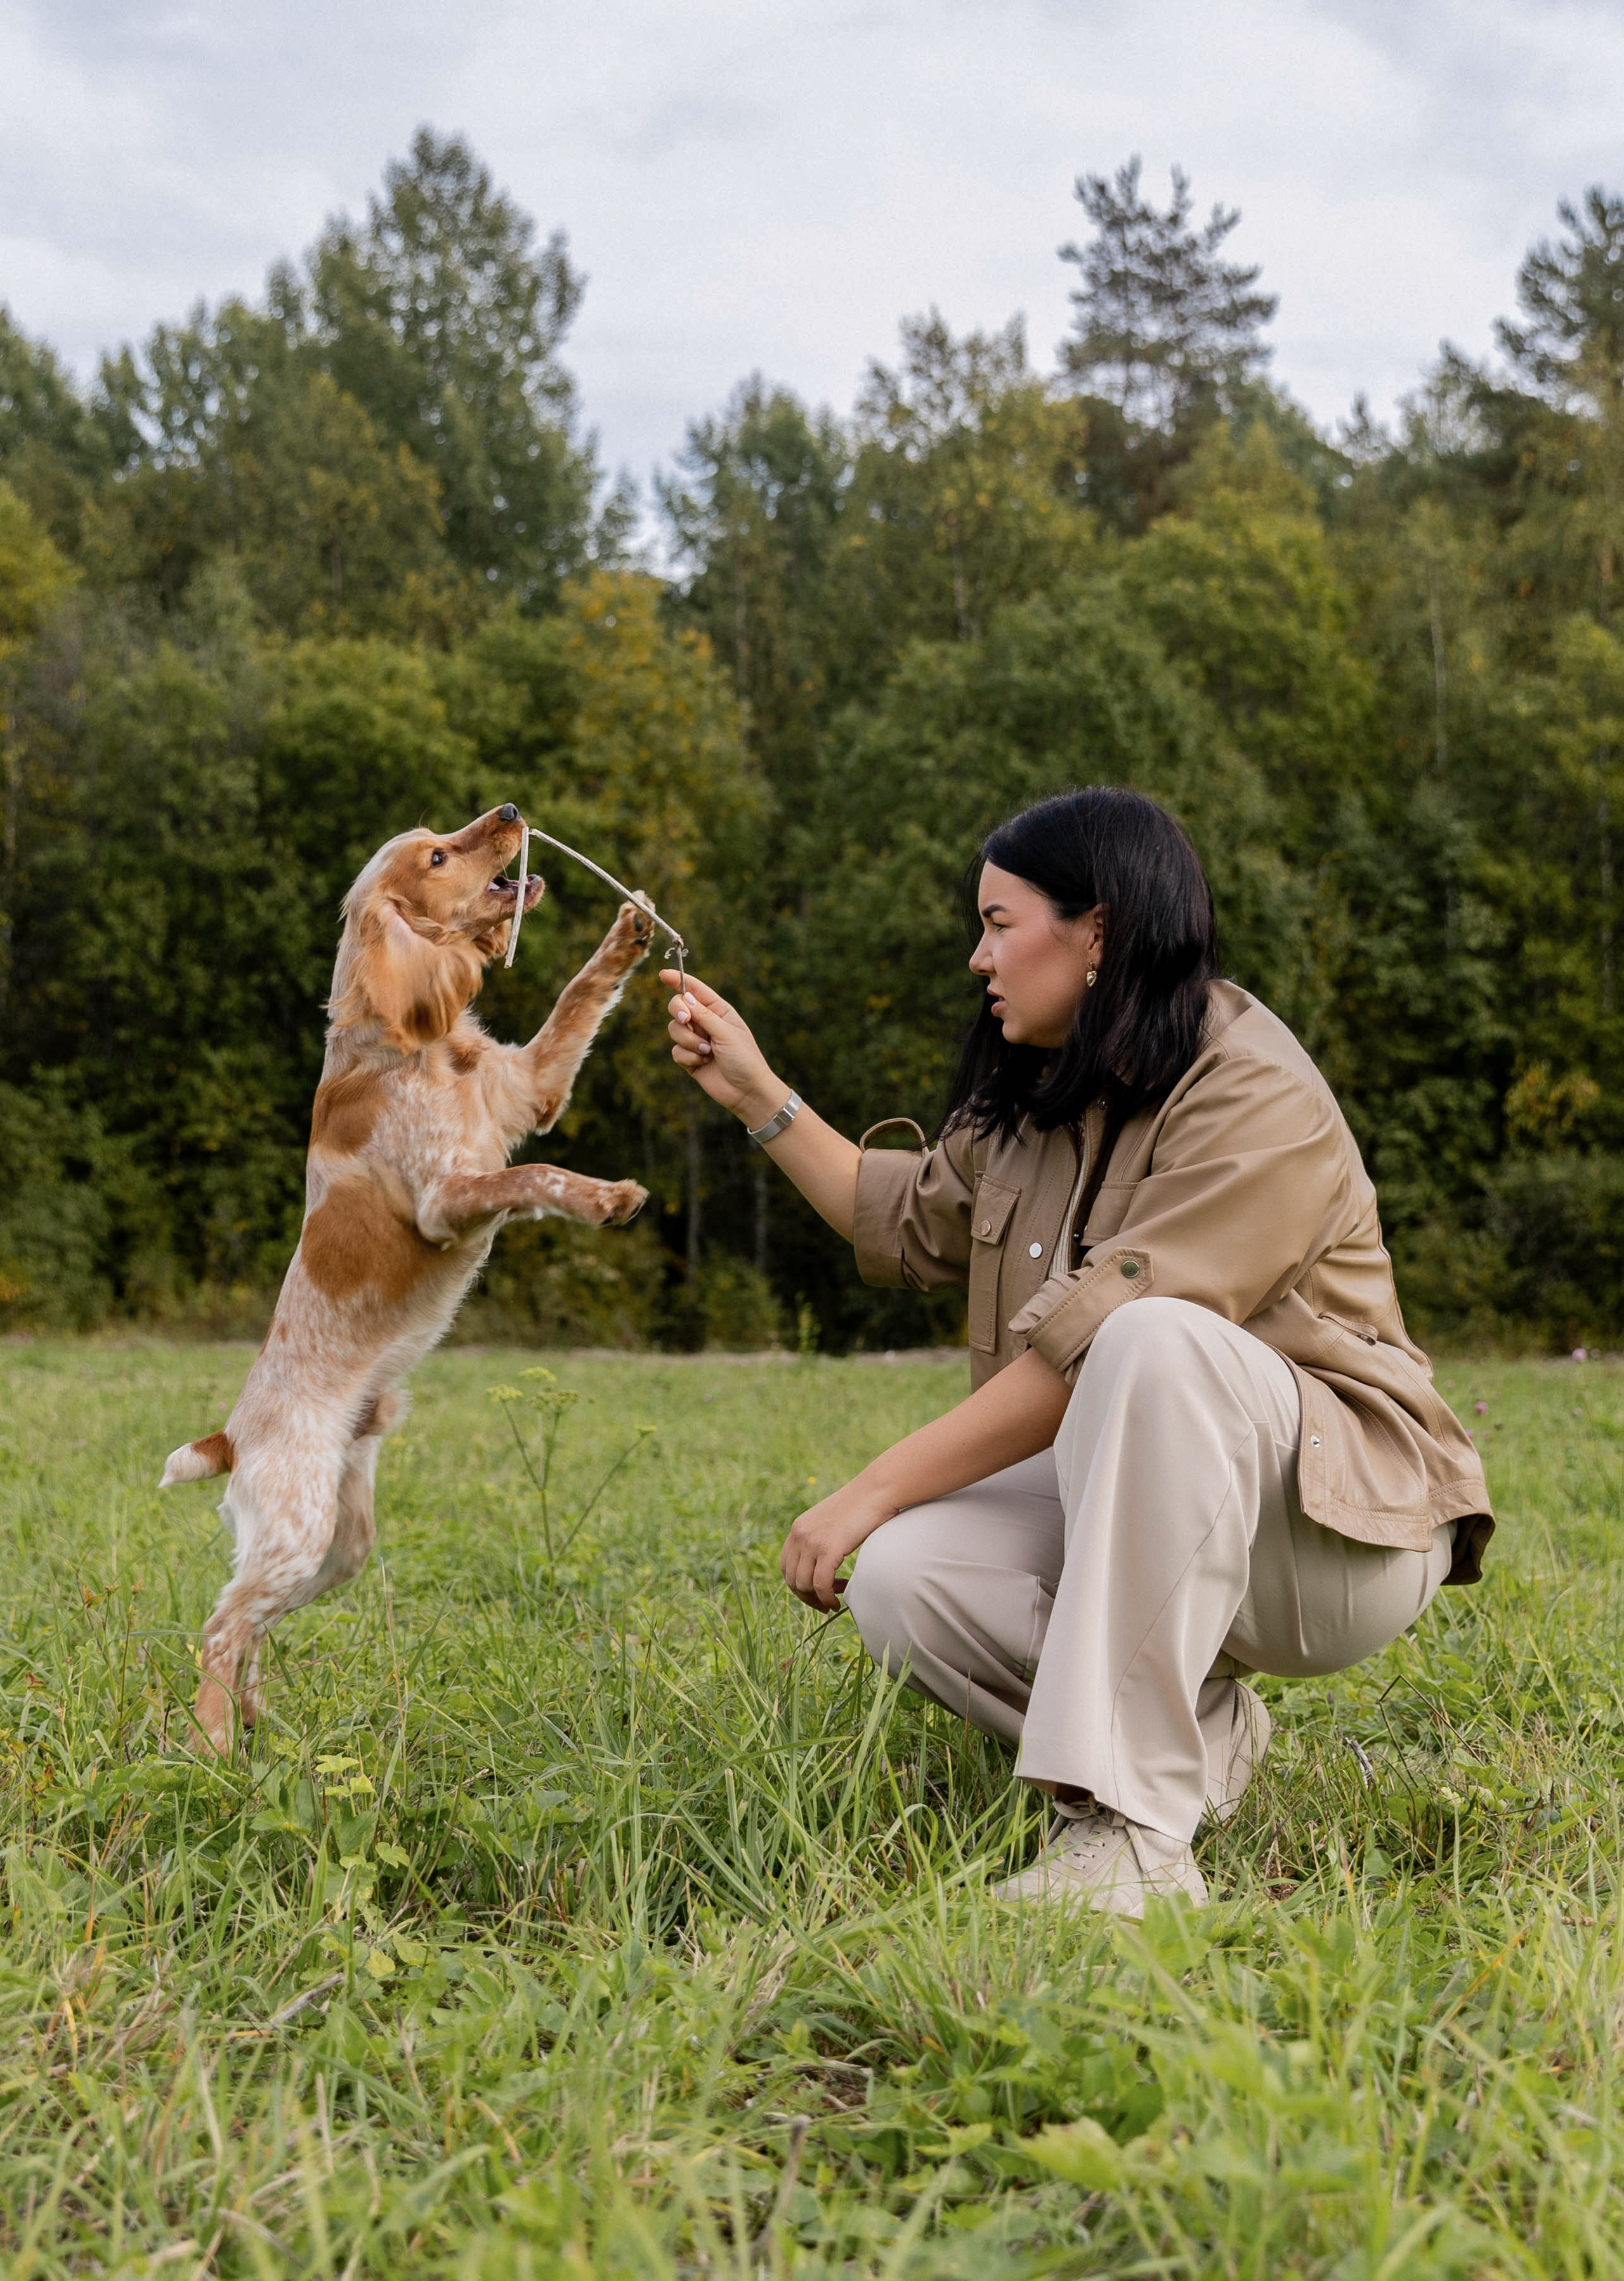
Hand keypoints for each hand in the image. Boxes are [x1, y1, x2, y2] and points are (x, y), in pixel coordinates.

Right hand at [662, 970, 781, 1122]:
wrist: (747, 1091)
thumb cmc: (744, 1059)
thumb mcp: (726, 1032)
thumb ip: (704, 1015)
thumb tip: (685, 997)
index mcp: (719, 1011)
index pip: (695, 990)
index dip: (678, 980)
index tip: (663, 975)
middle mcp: (706, 1022)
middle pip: (678, 1007)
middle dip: (679, 1012)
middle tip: (687, 1020)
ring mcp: (696, 1040)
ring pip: (674, 1030)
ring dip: (689, 1041)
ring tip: (707, 1052)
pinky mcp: (690, 1058)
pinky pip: (676, 1050)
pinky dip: (688, 1057)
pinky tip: (704, 1063)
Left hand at [779, 1478, 897, 1610]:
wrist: (876, 1491)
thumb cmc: (861, 1506)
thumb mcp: (831, 1522)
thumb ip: (821, 1538)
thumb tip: (823, 1562)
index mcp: (798, 1528)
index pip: (785, 1566)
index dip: (797, 1584)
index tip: (814, 1593)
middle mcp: (800, 1534)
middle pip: (791, 1579)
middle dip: (806, 1597)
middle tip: (825, 1603)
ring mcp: (813, 1542)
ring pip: (804, 1585)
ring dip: (818, 1599)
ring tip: (834, 1601)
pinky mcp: (828, 1549)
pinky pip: (821, 1585)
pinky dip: (827, 1598)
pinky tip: (838, 1601)